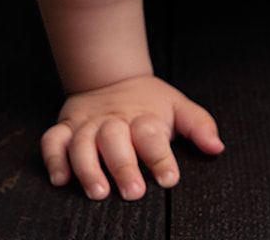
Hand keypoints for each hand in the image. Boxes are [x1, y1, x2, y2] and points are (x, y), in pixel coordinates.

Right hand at [41, 74, 224, 199]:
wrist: (112, 78)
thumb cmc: (148, 103)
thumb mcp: (177, 108)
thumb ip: (198, 126)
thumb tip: (216, 147)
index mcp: (142, 116)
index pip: (151, 135)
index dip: (160, 157)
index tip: (169, 179)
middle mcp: (113, 121)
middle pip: (114, 139)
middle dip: (122, 165)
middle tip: (132, 191)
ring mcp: (87, 124)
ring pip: (81, 143)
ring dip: (87, 167)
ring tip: (98, 191)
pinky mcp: (66, 127)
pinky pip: (53, 141)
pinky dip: (54, 158)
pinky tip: (61, 178)